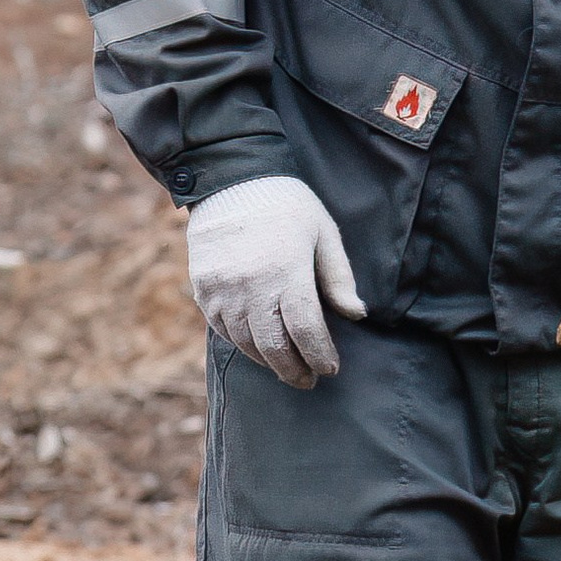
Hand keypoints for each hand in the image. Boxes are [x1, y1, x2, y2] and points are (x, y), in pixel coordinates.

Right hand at [187, 178, 364, 388]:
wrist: (231, 180)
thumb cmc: (287, 205)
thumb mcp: (323, 232)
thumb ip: (339, 276)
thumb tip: (356, 315)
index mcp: (286, 270)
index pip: (306, 330)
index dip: (320, 355)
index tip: (330, 368)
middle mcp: (251, 285)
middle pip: (274, 346)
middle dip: (294, 370)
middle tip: (308, 380)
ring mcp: (223, 289)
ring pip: (246, 343)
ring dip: (268, 361)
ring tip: (285, 367)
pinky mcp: (203, 289)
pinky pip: (223, 330)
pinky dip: (243, 344)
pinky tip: (258, 347)